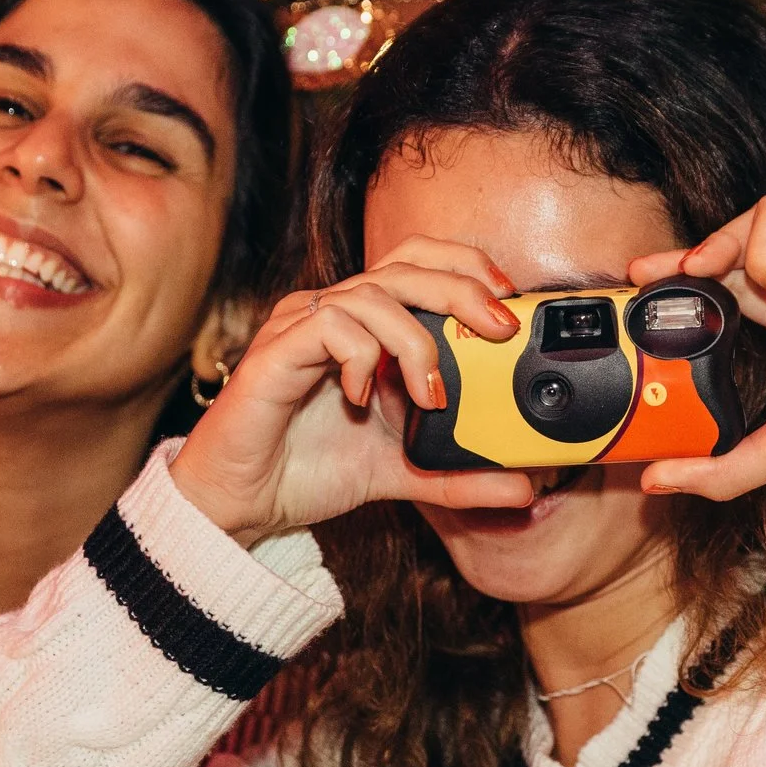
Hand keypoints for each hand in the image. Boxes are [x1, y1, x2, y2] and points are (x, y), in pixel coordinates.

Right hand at [168, 238, 537, 544]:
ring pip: (372, 294)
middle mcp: (334, 313)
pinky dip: (359, 356)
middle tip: (497, 330)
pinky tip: (363, 396)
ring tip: (430, 396)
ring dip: (414, 342)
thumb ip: (459, 476)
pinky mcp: (275, 352)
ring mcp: (302, 327)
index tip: (507, 304)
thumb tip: (524, 488)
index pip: (419, 264)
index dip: (465, 268)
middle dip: (461, 290)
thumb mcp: (405, 474)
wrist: (242, 502)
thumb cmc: (310, 470)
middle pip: (405, 266)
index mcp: (365, 325)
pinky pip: (328, 325)